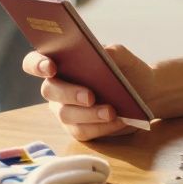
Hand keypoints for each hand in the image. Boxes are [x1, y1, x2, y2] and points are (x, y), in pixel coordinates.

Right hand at [22, 45, 157, 140]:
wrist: (148, 95)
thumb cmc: (130, 72)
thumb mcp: (126, 58)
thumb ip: (114, 52)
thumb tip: (103, 53)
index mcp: (61, 63)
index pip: (34, 62)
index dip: (37, 64)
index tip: (51, 67)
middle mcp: (57, 87)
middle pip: (49, 91)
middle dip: (69, 93)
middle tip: (90, 96)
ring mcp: (65, 110)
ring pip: (66, 114)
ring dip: (89, 114)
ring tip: (111, 112)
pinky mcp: (78, 129)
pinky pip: (82, 131)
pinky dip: (101, 126)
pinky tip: (118, 121)